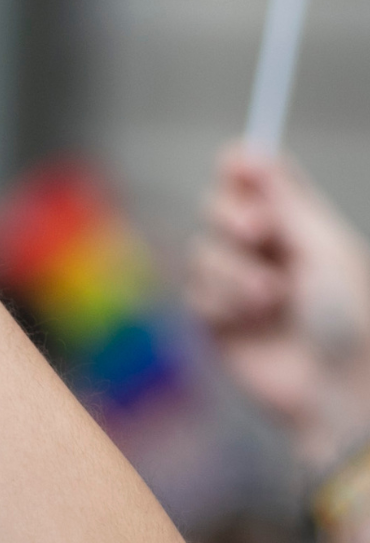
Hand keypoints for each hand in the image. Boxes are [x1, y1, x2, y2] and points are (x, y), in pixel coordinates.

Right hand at [187, 145, 369, 467]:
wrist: (340, 392)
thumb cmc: (348, 318)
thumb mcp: (323, 249)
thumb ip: (285, 201)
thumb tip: (253, 150)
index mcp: (297, 226)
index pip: (257, 179)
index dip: (242, 165)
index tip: (241, 162)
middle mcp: (264, 251)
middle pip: (217, 204)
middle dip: (231, 214)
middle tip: (258, 231)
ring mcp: (238, 285)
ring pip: (202, 249)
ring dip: (234, 270)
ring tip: (271, 297)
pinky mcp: (217, 322)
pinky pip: (196, 292)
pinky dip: (224, 303)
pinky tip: (254, 321)